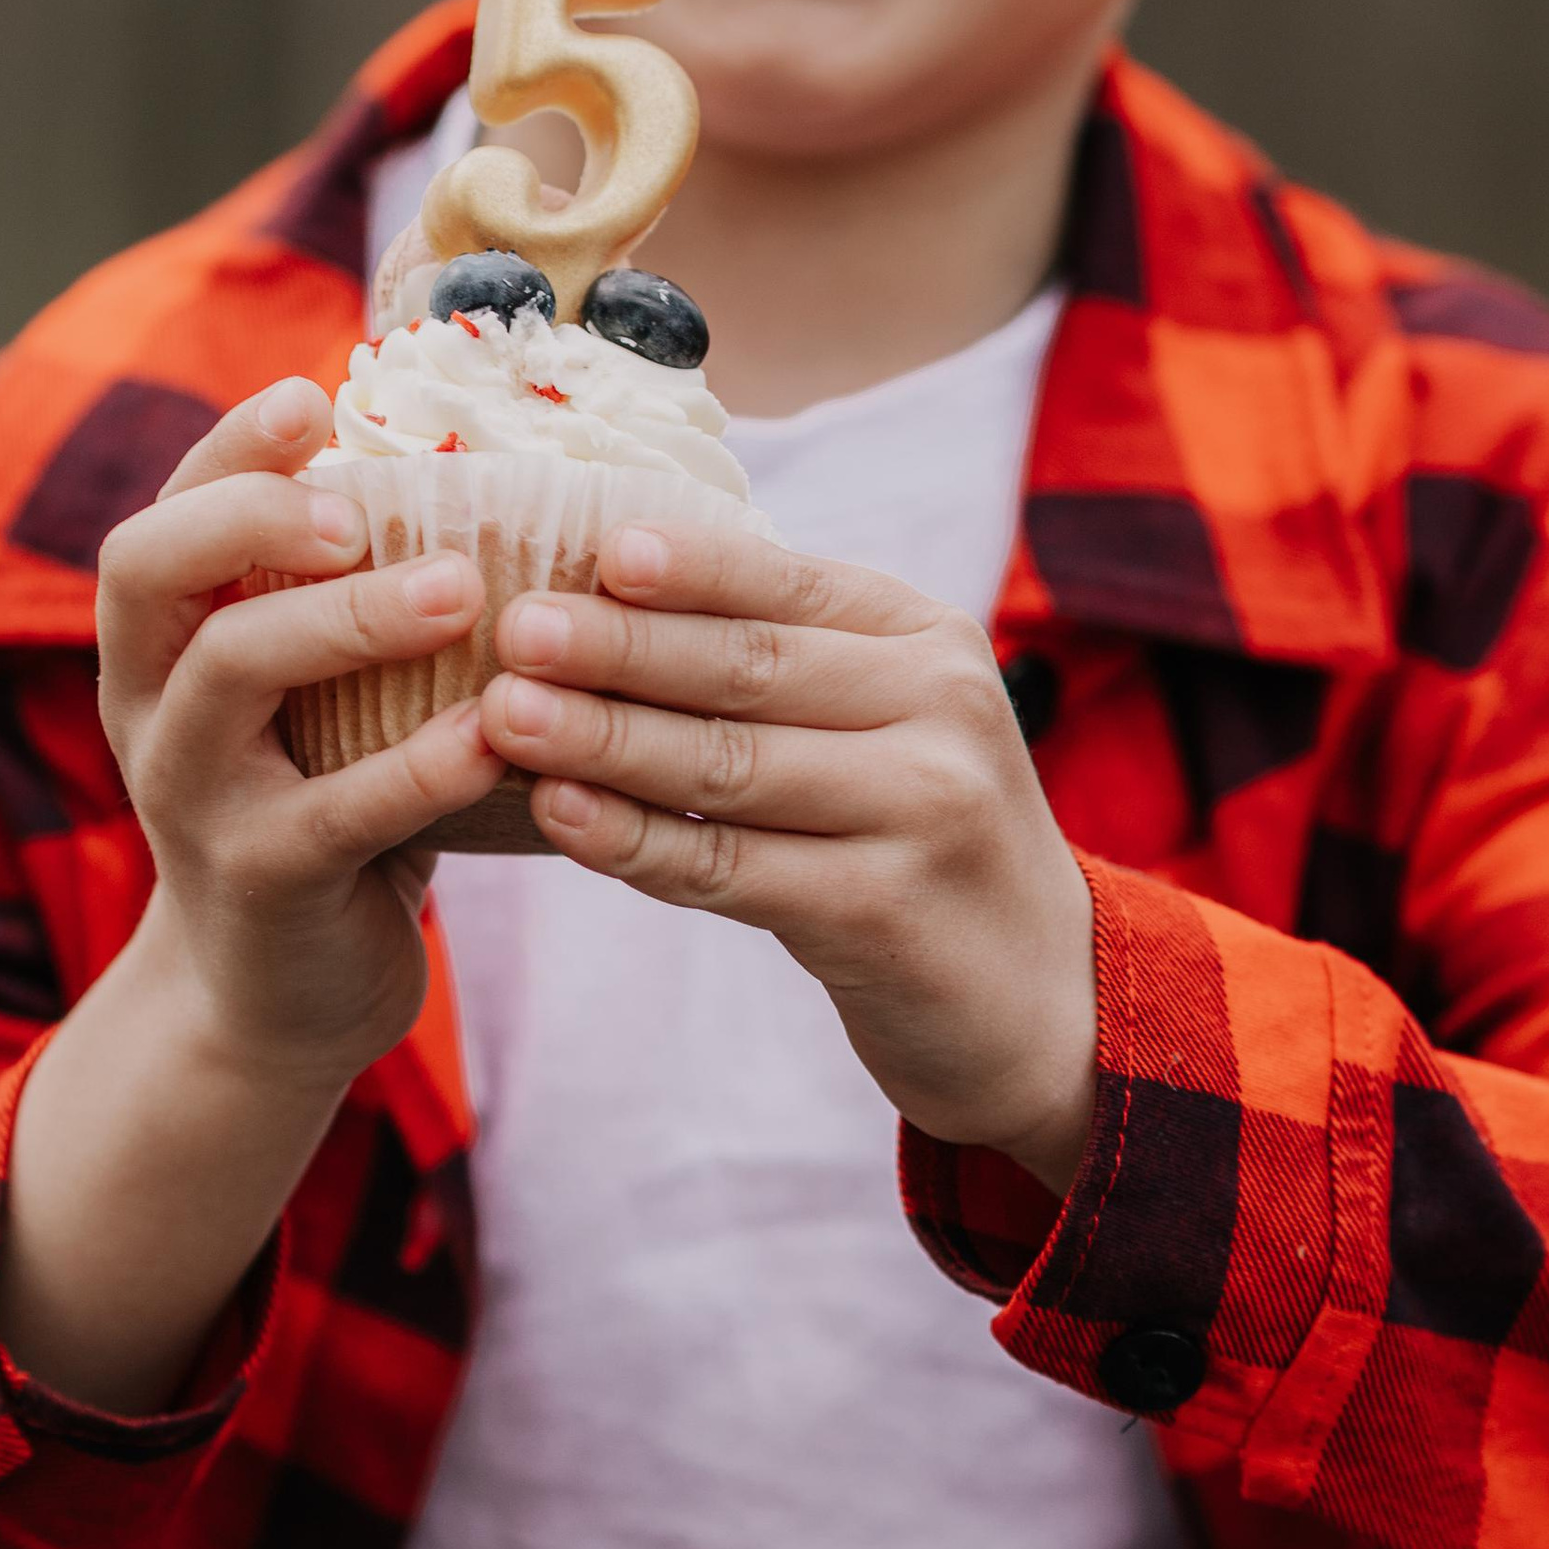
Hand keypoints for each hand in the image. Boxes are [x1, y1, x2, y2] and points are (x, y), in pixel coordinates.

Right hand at [1, 381, 509, 1413]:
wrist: (273, 1002)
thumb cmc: (323, 810)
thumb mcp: (315, 703)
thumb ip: (350, 606)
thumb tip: (491, 468)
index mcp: (162, 647)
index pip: (163, 514)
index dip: (226, 450)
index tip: (312, 395)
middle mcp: (150, 708)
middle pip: (149, 571)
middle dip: (249, 515)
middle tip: (360, 502)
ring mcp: (193, 798)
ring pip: (230, 677)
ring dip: (345, 619)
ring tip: (459, 591)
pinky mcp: (259, 881)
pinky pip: (333, 813)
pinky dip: (419, 766)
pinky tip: (497, 734)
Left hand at [479, 513, 1098, 1189]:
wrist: (1044, 996)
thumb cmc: (923, 837)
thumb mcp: (894, 723)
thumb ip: (790, 663)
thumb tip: (612, 586)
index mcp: (930, 641)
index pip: (790, 587)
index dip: (687, 567)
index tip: (592, 552)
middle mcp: (941, 710)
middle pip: (749, 670)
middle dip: (620, 647)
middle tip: (513, 630)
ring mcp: (922, 812)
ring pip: (730, 765)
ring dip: (606, 739)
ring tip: (505, 717)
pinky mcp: (884, 912)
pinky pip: (730, 868)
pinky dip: (635, 841)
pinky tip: (562, 817)